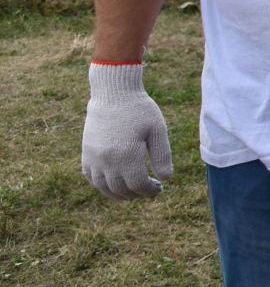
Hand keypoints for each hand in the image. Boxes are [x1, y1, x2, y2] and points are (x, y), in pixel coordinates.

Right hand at [81, 62, 173, 199]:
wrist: (113, 93)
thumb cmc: (140, 110)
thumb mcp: (157, 130)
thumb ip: (162, 156)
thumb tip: (166, 179)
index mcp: (127, 155)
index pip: (138, 185)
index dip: (150, 190)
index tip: (160, 187)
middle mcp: (107, 160)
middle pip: (121, 189)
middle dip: (137, 193)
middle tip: (149, 190)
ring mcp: (93, 158)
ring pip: (103, 187)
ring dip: (118, 194)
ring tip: (132, 192)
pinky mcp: (85, 153)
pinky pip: (90, 177)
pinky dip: (101, 185)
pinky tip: (113, 183)